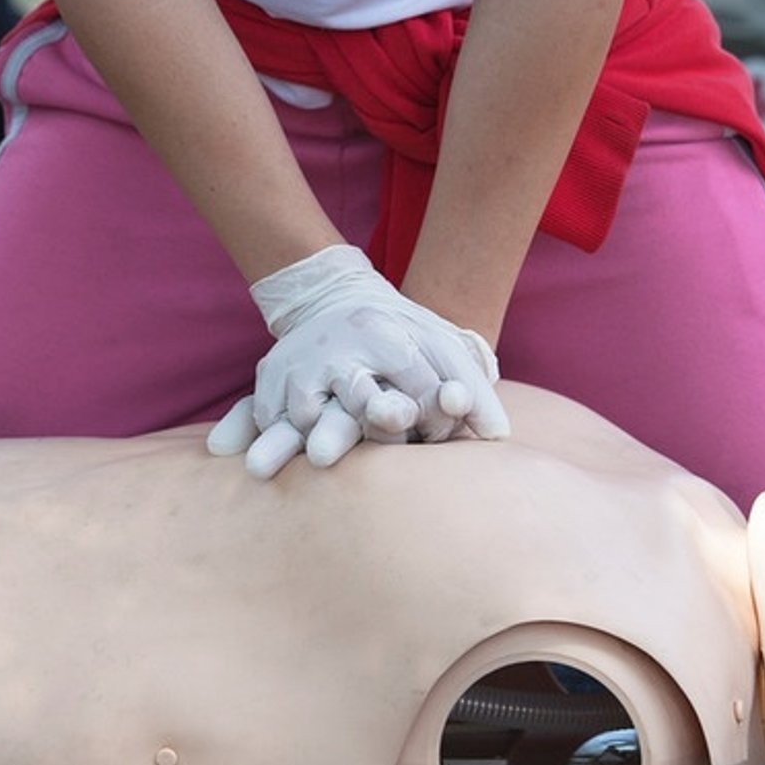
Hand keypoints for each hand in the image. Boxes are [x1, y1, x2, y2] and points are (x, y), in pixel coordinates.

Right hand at [206, 245, 510, 478]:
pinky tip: (265, 459)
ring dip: (304, 441)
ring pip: (305, 412)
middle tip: (330, 455)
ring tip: (286, 466)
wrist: (334, 297)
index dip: (430, 415)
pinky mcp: (270, 378)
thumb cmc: (402, 334)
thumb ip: (474, 391)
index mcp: (389, 335)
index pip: (417, 384)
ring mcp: (302, 363)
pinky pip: (267, 414)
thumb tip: (500, 436)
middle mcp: (342, 347)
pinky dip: (269, 438)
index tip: (433, 433)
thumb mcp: (444, 347)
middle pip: (357, 395)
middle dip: (361, 422)